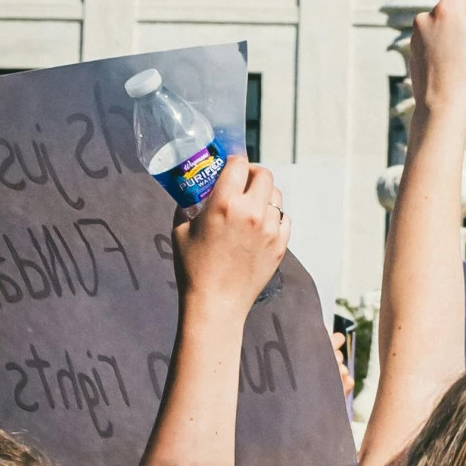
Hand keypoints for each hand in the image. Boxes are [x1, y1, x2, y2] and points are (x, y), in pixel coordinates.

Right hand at [172, 157, 288, 323]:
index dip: (233, 161)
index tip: (228, 166)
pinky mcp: (280, 244)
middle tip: (243, 181)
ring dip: (264, 195)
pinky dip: (274, 217)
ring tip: (251, 205)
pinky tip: (261, 225)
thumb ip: (187, 206)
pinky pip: (284, 219)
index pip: (238, 164)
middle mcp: (252, 211)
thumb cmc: (193, 268)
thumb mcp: (181, 231)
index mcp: (224, 203)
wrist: (215, 304)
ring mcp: (270, 228)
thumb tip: (190, 191)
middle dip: (252, 174)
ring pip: (276, 196)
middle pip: (264, 175)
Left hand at [408, 0, 465, 125]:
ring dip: (458, 30)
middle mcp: (426, 17)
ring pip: (444, 22)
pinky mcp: (414, 50)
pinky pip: (434, 37)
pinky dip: (447, 43)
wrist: (442, 108)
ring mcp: (417, 35)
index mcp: (445, 10)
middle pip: (454, 4)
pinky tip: (456, 64)